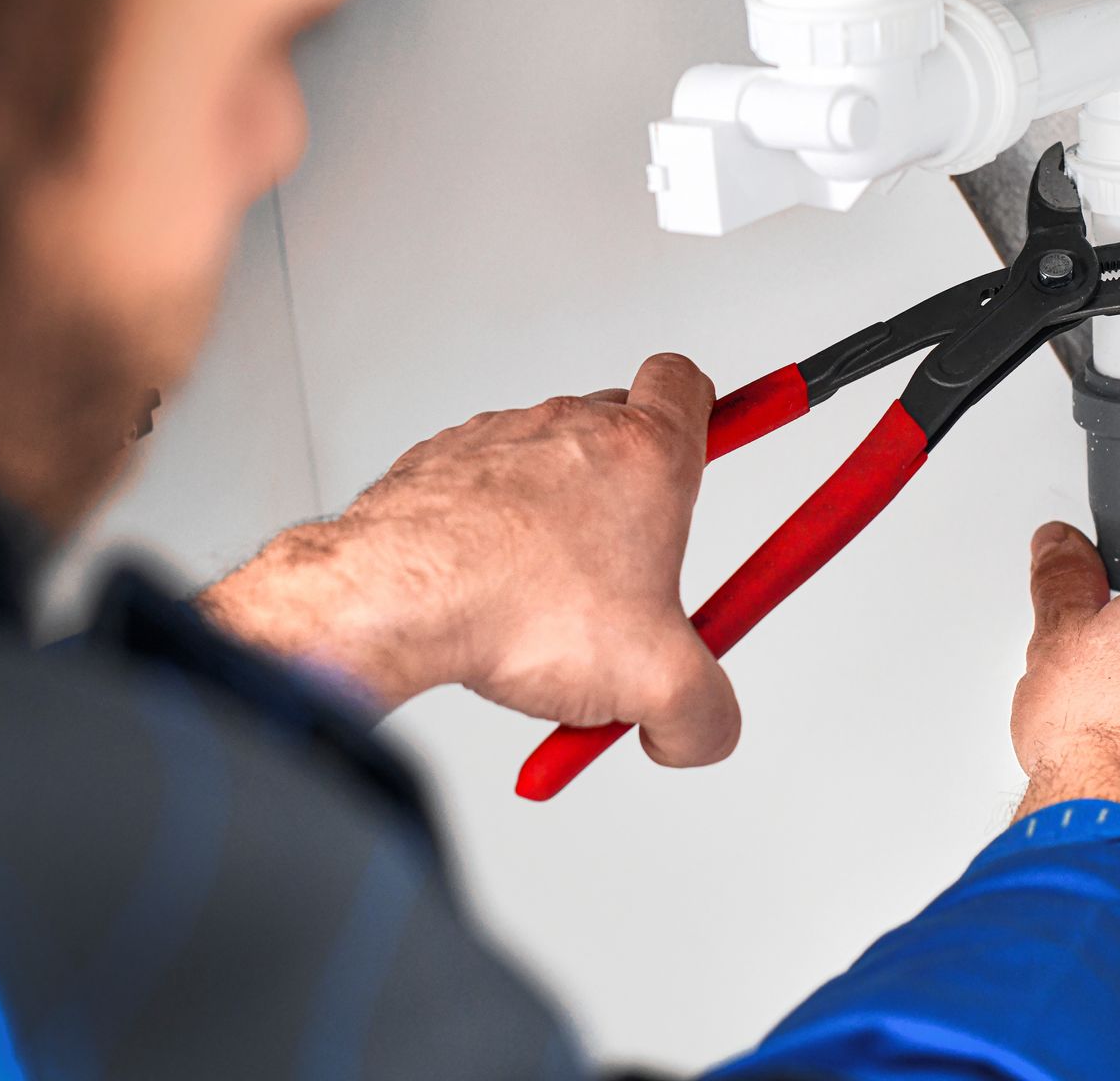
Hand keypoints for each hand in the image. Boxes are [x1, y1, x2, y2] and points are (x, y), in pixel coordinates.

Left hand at [198, 354, 739, 767]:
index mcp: (646, 455)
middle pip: (623, 431)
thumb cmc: (518, 609)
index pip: (690, 384)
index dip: (715, 409)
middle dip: (634, 499)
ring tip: (546, 612)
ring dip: (559, 523)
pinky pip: (483, 490)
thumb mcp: (655, 684)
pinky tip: (487, 602)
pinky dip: (492, 535)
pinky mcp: (439, 467)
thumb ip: (704, 717)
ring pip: (549, 465)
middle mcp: (573, 428)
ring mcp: (499, 441)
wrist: (392, 598)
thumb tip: (697, 734)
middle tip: (634, 571)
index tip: (727, 432)